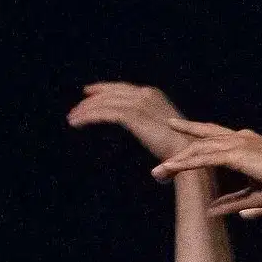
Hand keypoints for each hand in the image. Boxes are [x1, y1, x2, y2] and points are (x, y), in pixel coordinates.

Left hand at [67, 82, 192, 162]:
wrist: (189, 155)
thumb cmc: (183, 156)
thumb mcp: (168, 141)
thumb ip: (157, 144)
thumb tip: (156, 172)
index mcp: (153, 96)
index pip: (122, 89)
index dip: (104, 89)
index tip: (89, 93)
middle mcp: (144, 95)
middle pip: (110, 92)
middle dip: (92, 100)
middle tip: (76, 108)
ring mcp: (138, 103)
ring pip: (104, 102)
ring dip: (86, 110)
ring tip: (72, 119)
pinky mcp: (132, 115)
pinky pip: (104, 113)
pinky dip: (88, 117)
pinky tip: (77, 123)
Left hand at [152, 122, 261, 252]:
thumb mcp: (252, 198)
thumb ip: (231, 204)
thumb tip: (211, 212)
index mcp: (249, 144)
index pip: (217, 135)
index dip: (197, 132)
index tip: (180, 128)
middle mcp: (242, 139)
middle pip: (204, 137)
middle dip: (183, 137)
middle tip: (163, 135)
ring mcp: (239, 144)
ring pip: (200, 148)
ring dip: (178, 160)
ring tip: (159, 170)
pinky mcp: (236, 154)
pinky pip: (205, 157)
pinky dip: (187, 163)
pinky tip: (172, 168)